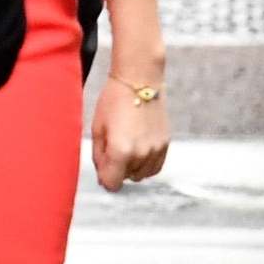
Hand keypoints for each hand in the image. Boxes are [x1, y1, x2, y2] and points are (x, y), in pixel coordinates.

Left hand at [91, 75, 169, 191]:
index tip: (103, 165)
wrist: (139, 80)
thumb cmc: (114, 100)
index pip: (111, 184)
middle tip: (113, 145)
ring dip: (132, 166)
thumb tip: (102, 178)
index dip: (104, 177)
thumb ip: (99, 157)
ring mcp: (156, 151)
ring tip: (126, 143)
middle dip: (117, 168)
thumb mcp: (98, 128)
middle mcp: (141, 154)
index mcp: (120, 151)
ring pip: (141, 175)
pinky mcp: (165, 145)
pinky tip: (138, 146)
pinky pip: (155, 167)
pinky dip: (146, 163)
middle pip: (126, 179)